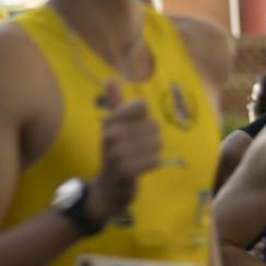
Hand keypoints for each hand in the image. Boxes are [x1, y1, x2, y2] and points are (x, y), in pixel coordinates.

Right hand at [85, 81, 162, 225]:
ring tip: (140, 157)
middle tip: (137, 148)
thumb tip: (109, 79)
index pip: (141, 105)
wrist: (108, 187)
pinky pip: (156, 160)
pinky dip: (153, 164)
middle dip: (151, 137)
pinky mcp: (126, 171)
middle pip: (153, 125)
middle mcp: (111, 135)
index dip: (143, 117)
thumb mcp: (112, 126)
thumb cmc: (114, 151)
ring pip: (157, 143)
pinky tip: (143, 167)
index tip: (133, 128)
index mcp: (109, 121)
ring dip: (153, 151)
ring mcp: (118, 154)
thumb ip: (115, 102)